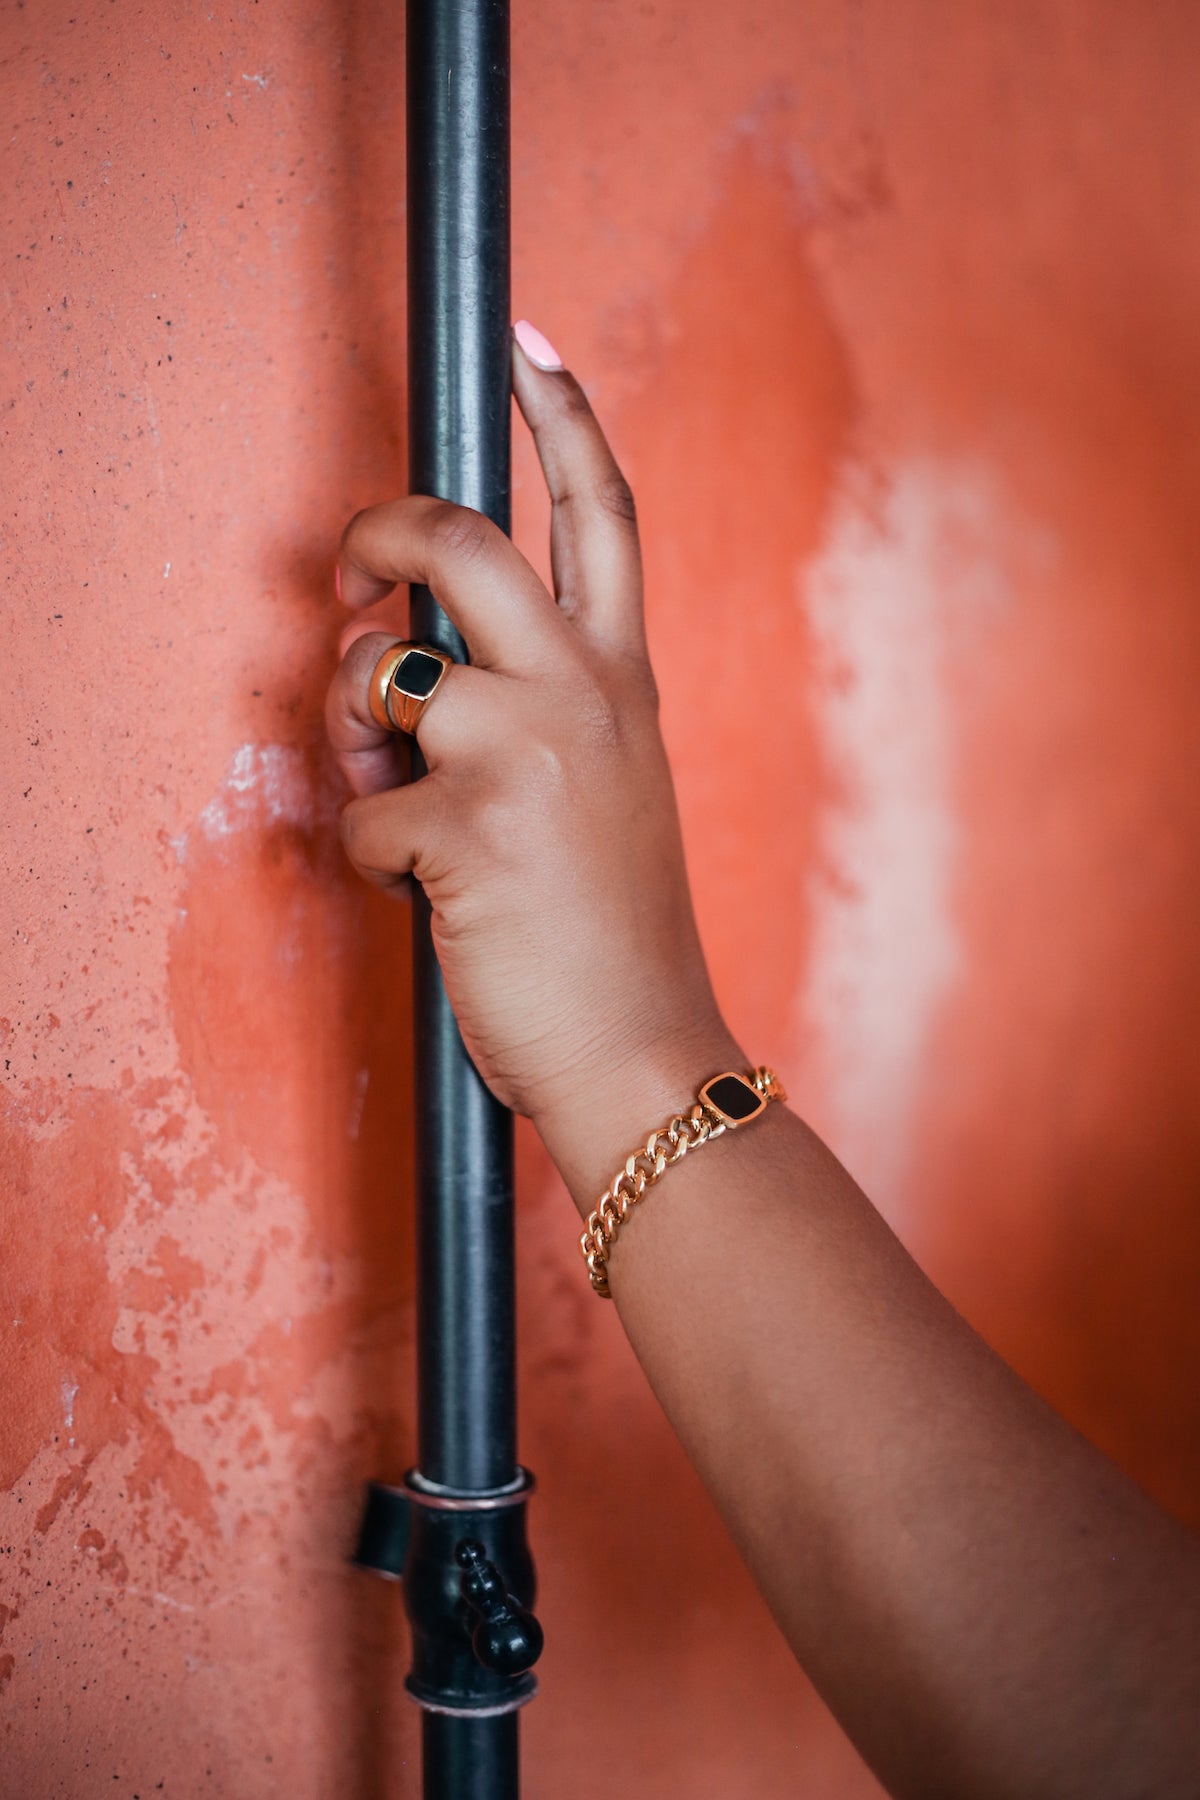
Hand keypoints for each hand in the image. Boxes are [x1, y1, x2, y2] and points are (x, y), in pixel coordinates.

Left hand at [326, 331, 739, 1176]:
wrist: (646, 1048)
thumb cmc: (614, 929)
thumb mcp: (611, 787)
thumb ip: (541, 706)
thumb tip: (405, 667)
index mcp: (624, 681)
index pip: (603, 513)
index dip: (564, 412)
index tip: (527, 339)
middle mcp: (584, 695)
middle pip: (464, 541)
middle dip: (380, 528)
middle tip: (349, 565)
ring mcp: (525, 754)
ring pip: (380, 671)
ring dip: (345, 719)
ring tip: (377, 778)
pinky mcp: (464, 826)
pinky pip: (357, 806)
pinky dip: (363, 850)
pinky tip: (419, 892)